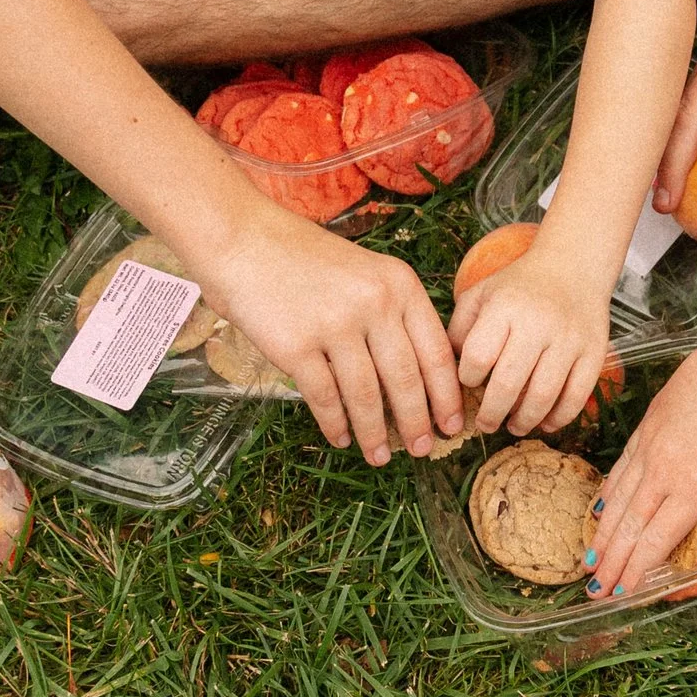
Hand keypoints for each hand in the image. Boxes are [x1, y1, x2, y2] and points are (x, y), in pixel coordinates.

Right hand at [189, 203, 462, 463]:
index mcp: (399, 285)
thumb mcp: (367, 273)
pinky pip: (324, 397)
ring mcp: (335, 325)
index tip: (453, 423)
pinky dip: (335, 424)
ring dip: (375, 433)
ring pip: (366, 395)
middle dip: (417, 422)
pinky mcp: (297, 346)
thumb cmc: (306, 259)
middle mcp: (374, 304)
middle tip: (424, 449)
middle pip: (406, 379)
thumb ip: (394, 313)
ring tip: (380, 456)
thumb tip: (419, 377)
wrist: (244, 240)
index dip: (447, 395)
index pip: (436, 351)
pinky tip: (340, 439)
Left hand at [449, 248, 610, 435]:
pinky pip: (576, 396)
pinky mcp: (594, 353)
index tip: (471, 381)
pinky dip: (559, 418)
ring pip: (543, 396)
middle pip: (509, 383)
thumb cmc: (520, 286)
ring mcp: (570, 340)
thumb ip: (460, 328)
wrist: (574, 267)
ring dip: (524, 421)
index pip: (479, 356)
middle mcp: (538, 323)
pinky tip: (545, 423)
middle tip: (485, 424)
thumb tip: (448, 370)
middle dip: (491, 413)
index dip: (469, 378)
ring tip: (513, 426)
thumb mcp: (482, 293)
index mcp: (505, 306)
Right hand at [587, 336, 696, 597]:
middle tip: (596, 589)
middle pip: (629, 526)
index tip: (623, 592)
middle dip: (611, 562)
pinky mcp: (645, 428)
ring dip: (602, 535)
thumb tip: (691, 514)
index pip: (656, 540)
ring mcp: (650, 448)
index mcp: (695, 488)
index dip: (637, 570)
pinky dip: (607, 496)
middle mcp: (665, 472)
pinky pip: (620, 470)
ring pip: (617, 500)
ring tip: (590, 561)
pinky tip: (599, 513)